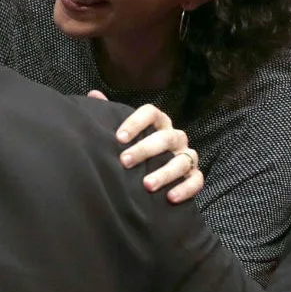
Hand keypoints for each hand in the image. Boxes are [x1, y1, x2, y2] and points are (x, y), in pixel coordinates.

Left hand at [89, 91, 203, 203]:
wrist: (149, 178)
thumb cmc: (134, 149)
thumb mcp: (122, 133)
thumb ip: (109, 113)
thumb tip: (94, 94)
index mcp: (158, 123)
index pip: (151, 113)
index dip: (136, 122)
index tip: (118, 137)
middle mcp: (175, 137)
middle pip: (166, 138)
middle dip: (145, 149)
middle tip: (125, 161)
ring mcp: (186, 156)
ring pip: (182, 160)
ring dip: (165, 173)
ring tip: (147, 185)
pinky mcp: (193, 176)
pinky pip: (196, 181)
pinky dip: (185, 188)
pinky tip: (170, 197)